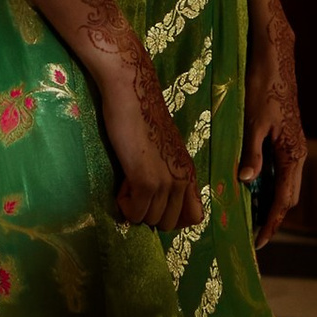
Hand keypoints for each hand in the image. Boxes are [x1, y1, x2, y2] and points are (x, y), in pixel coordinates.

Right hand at [97, 42, 201, 231]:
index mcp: (189, 171)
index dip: (173, 216)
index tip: (154, 201)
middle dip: (150, 214)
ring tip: (127, 181)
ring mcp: (166, 181)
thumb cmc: (142, 117)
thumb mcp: (163, 150)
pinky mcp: (146, 180)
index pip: (195, 217)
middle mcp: (183, 179)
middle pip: (171, 223)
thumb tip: (153, 199)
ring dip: (135, 208)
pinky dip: (124, 205)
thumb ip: (166, 173)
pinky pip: (135, 212)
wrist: (132, 93)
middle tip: (137, 189)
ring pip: (151, 220)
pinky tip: (121, 182)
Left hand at [240, 0, 305, 246]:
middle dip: (273, 217)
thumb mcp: (254, 121)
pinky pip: (280, 168)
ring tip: (250, 215)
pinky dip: (268, 182)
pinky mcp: (285, 136)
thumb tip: (247, 182)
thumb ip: (252, 153)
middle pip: (288, 195)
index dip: (272, 222)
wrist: (275, 56)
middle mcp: (298, 152)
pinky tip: (251, 184)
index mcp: (294, 152)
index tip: (260, 242)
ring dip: (270, 200)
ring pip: (285, 182)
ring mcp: (293, 144)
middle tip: (254, 235)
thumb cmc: (265, 86)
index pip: (285, 198)